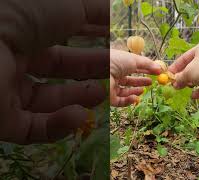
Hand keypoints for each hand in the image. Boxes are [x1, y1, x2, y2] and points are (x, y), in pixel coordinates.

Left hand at [0, 0, 106, 143]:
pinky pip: (34, 129)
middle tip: (117, 79)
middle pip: (59, 78)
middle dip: (90, 77)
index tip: (116, 57)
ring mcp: (7, 94)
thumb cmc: (25, 14)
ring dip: (78, 101)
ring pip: (48, 104)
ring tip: (103, 97)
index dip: (90, 53)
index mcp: (27, 38)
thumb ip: (96, 10)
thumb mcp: (69, 5)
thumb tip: (118, 14)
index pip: (64, 50)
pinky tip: (78, 115)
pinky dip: (59, 125)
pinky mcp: (2, 122)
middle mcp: (17, 65)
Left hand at [110, 50, 160, 106]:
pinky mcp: (109, 98)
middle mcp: (114, 75)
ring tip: (143, 90)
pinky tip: (136, 98)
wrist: (101, 72)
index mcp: (119, 64)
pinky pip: (121, 101)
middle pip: (129, 81)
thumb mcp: (135, 60)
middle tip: (151, 82)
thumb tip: (160, 68)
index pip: (133, 68)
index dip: (144, 70)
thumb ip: (148, 64)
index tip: (155, 72)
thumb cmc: (116, 61)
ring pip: (125, 92)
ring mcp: (112, 87)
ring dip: (135, 91)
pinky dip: (129, 101)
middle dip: (140, 82)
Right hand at [168, 39, 198, 98]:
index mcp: (197, 51)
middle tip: (176, 86)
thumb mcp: (191, 72)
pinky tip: (195, 96)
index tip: (168, 77)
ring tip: (185, 90)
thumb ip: (182, 77)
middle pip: (192, 68)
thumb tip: (175, 82)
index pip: (183, 59)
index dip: (175, 68)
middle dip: (183, 77)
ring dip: (192, 84)